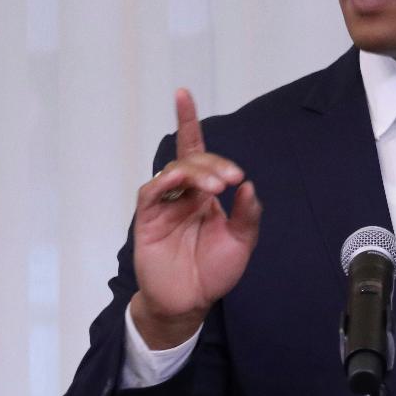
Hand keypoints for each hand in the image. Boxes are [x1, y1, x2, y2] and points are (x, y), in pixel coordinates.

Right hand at [129, 89, 261, 347]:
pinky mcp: (148, 219)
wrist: (190, 302)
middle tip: (232, 180)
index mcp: (203, 194)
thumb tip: (248, 185)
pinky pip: (152, 192)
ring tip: (217, 188)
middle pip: (192, 160)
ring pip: (174, 172)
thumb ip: (247, 214)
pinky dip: (165, 182)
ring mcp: (164, 205)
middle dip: (213, 162)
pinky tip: (180, 184)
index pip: (196, 151)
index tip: (182, 94)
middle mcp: (183, 194)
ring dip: (197, 172)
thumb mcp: (242, 242)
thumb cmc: (213, 272)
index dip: (188, 122)